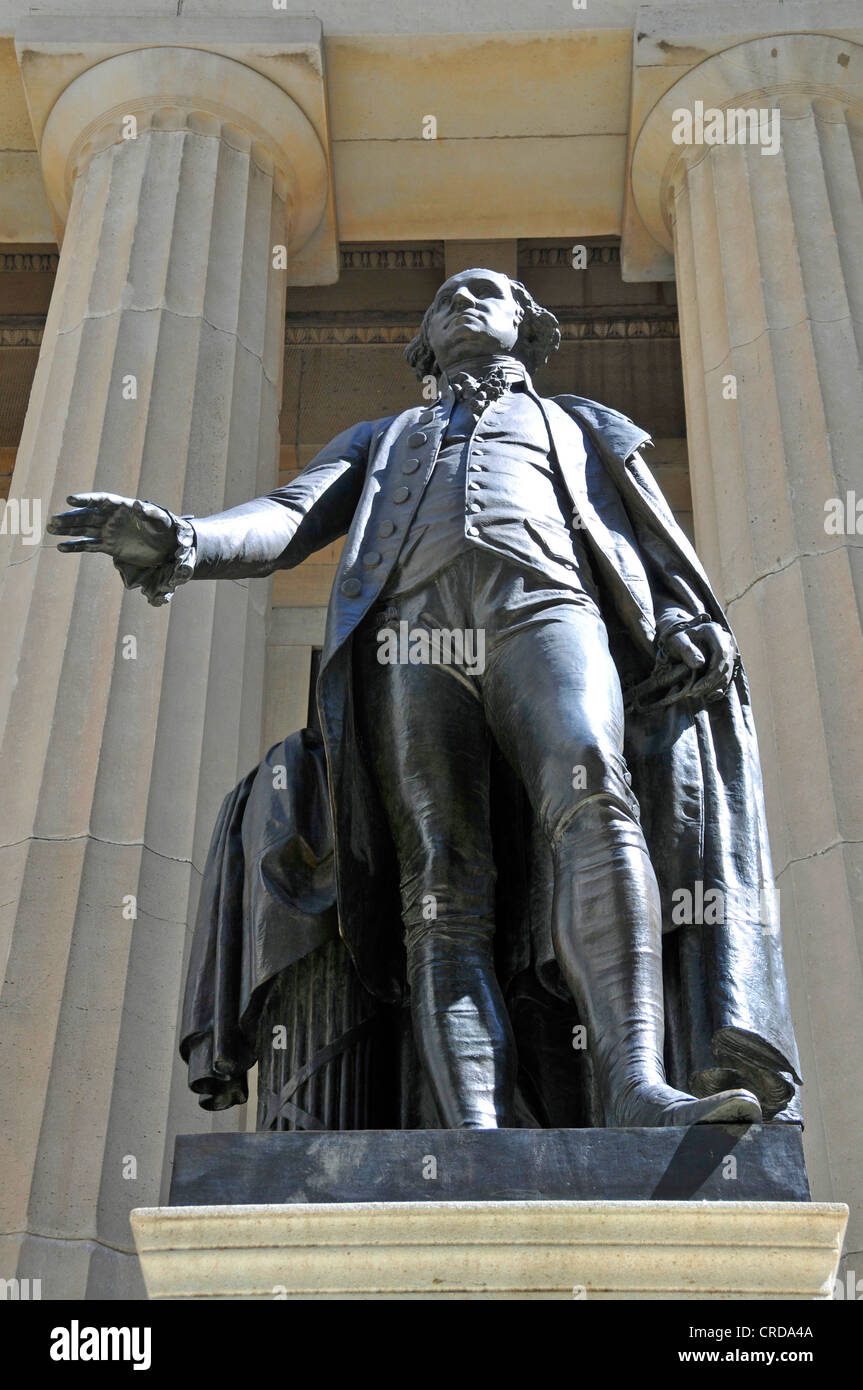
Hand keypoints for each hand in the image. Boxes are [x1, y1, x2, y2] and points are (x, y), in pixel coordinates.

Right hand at [47, 493, 176, 567]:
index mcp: (122, 507)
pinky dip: (75, 546)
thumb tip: (138, 505)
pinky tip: (61, 547)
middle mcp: (112, 518)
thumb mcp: (160, 520)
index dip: (86, 500)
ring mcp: (109, 532)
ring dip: (68, 530)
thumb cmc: (166, 528)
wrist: (168, 547)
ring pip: (84, 530)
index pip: (100, 500)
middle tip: (53, 521)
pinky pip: (89, 546)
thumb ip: (149, 513)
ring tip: (51, 529)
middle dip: (70, 518)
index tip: (70, 500)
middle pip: (87, 516)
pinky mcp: (110, 547)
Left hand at [661, 621, 736, 702]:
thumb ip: (686, 650)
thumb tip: (700, 664)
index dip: (713, 671)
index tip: (699, 685)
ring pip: (727, 673)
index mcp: (714, 631)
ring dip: (713, 687)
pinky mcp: (727, 662)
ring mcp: (729, 651)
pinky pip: (726, 677)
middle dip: (711, 682)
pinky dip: (716, 687)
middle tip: (694, 692)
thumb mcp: (677, 642)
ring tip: (695, 693)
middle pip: (726, 665)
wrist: (681, 640)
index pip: (721, 652)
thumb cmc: (677, 640)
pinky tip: (704, 694)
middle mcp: (725, 640)